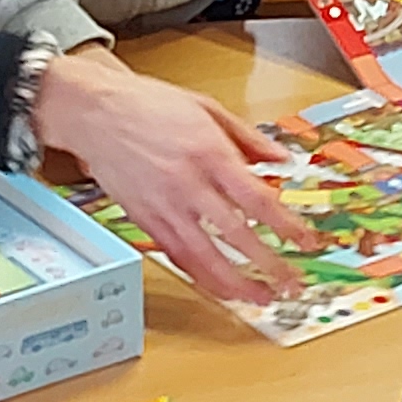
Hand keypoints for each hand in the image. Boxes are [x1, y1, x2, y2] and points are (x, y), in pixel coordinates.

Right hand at [27, 44, 313, 305]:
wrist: (95, 111)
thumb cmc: (147, 104)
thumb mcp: (207, 108)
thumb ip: (248, 138)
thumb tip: (282, 158)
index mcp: (209, 153)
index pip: (258, 200)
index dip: (286, 226)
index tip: (306, 242)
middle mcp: (188, 185)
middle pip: (237, 236)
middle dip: (269, 265)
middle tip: (292, 283)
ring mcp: (164, 206)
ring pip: (205, 257)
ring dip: (237, 283)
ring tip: (261, 297)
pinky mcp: (145, 220)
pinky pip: (177, 256)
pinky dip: (201, 277)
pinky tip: (221, 287)